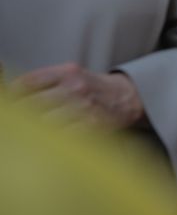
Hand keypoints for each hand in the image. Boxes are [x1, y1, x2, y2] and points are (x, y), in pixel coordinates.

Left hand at [13, 64, 143, 128]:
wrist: (126, 96)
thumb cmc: (92, 87)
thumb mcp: (71, 73)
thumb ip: (44, 80)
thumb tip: (10, 93)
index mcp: (67, 72)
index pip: (27, 82)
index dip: (10, 96)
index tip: (6, 107)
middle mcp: (75, 87)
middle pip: (32, 104)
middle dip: (19, 117)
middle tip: (13, 126)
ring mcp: (84, 107)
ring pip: (44, 123)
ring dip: (32, 131)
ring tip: (26, 136)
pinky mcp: (92, 124)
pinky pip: (62, 136)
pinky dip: (51, 141)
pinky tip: (46, 142)